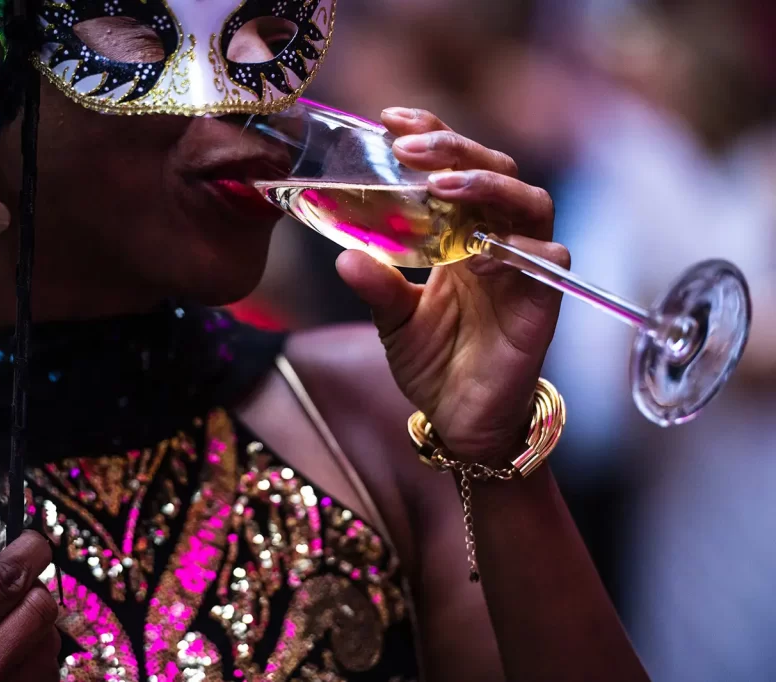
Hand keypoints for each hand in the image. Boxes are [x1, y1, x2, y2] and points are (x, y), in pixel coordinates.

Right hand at [0, 531, 60, 681]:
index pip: (6, 578)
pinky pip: (46, 677)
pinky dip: (35, 666)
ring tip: (3, 638)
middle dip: (33, 592)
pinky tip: (7, 668)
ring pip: (51, 644)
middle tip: (16, 592)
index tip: (34, 542)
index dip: (30, 551)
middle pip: (41, 607)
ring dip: (37, 632)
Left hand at [337, 107, 567, 462]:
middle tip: (411, 147)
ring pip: (531, 203)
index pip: (456, 166)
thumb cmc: (433, 363)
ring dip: (488, 187)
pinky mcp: (543, 303)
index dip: (433, 135)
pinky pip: (546, 262)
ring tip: (443, 186)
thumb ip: (376, 285)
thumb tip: (344, 257)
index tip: (391, 119)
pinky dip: (515, 252)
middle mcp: (497, 240)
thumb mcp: (393, 320)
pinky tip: (474, 257)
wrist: (461, 420)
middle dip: (456, 149)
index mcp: (462, 233)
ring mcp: (524, 268)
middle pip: (497, 170)